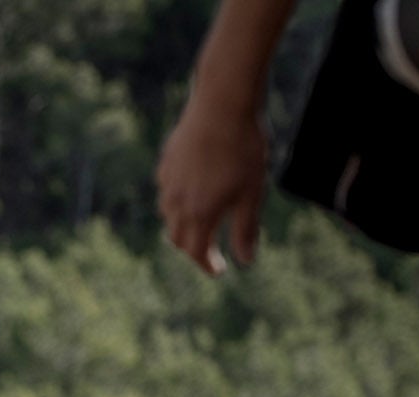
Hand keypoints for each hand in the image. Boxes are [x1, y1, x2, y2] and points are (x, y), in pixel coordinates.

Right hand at [156, 93, 267, 276]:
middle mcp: (177, 204)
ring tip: (202, 220)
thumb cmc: (244, 149)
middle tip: (211, 249)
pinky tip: (194, 190)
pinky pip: (167, 192)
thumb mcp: (252, 193)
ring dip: (183, 226)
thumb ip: (245, 229)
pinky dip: (178, 202)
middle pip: (178, 239)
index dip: (207, 265)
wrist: (222, 105)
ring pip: (169, 216)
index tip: (220, 270)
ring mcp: (168, 183)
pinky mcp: (166, 164)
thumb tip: (246, 261)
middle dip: (193, 249)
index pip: (196, 252)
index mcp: (200, 214)